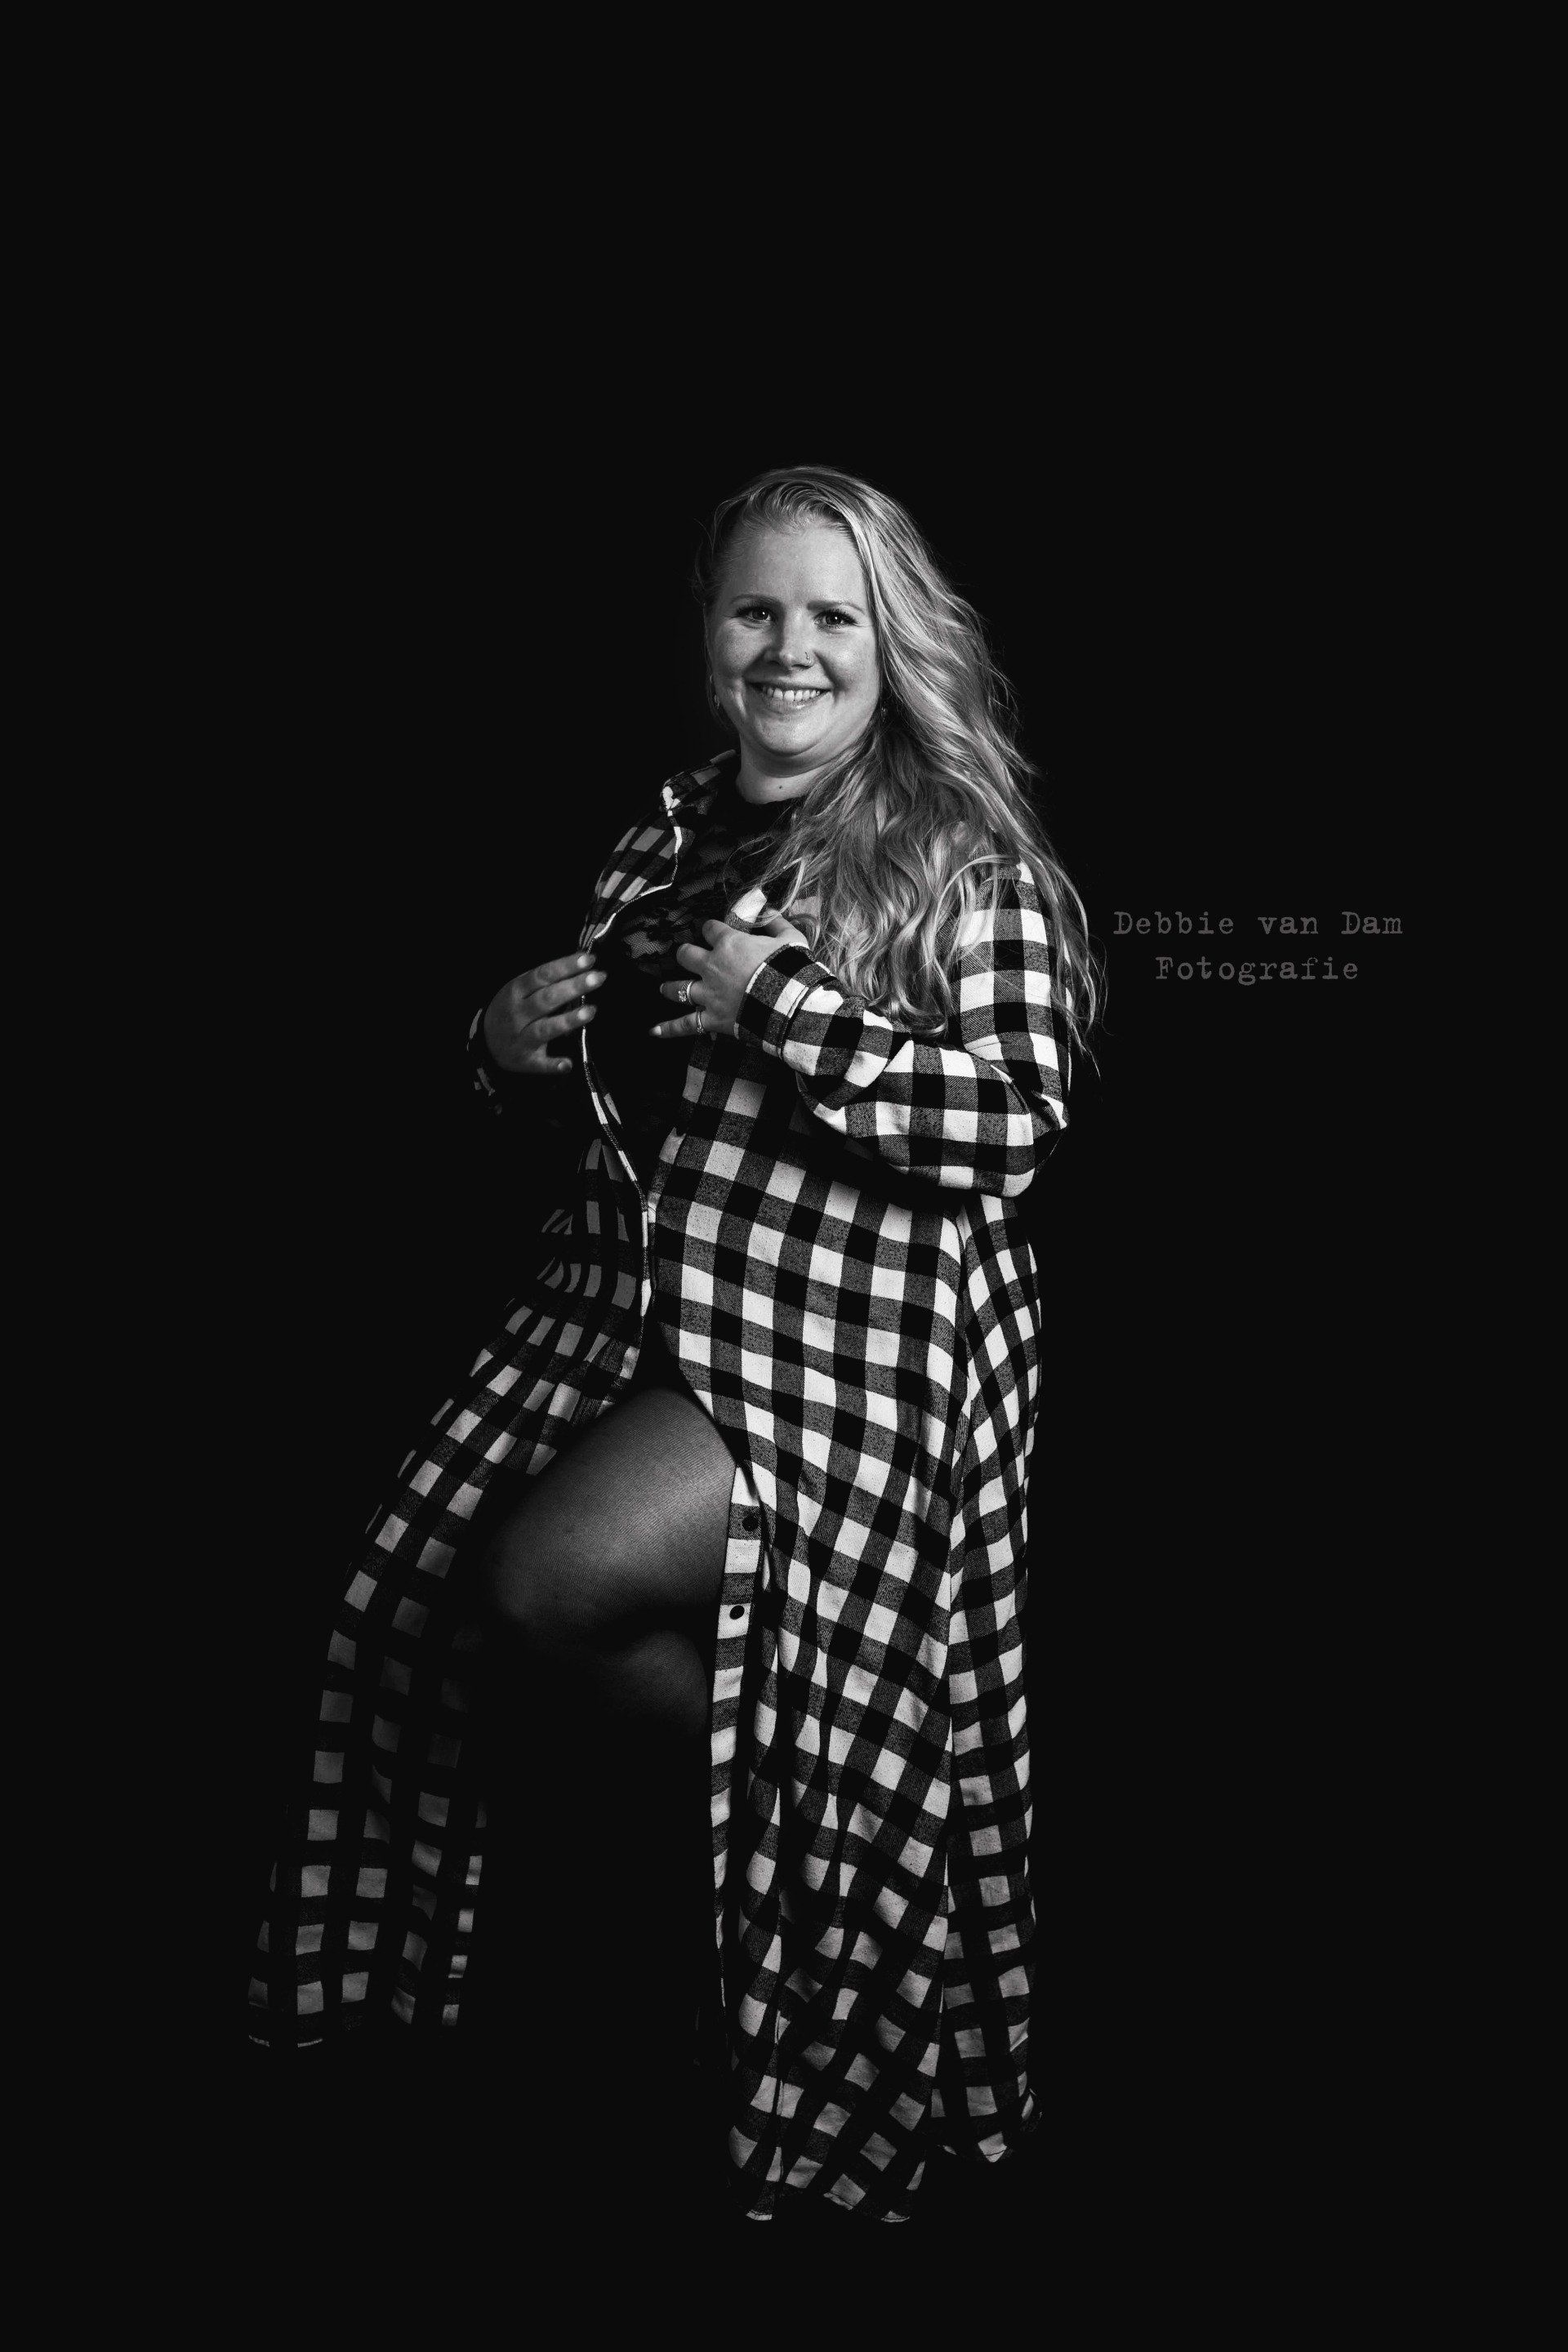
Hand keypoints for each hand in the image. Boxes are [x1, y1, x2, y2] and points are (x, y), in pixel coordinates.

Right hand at [483, 949, 604, 1075]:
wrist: (487, 1041)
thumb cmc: (511, 1009)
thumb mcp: (519, 990)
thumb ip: (544, 980)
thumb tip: (580, 965)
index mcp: (516, 991)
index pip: (542, 975)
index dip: (566, 966)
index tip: (588, 959)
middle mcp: (517, 1014)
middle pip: (547, 999)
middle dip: (574, 987)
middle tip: (599, 977)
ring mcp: (520, 1038)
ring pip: (545, 1029)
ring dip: (568, 1020)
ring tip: (591, 1011)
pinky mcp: (526, 1060)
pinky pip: (540, 1064)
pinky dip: (553, 1064)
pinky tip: (568, 1063)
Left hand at [652, 906, 809, 1040]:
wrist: (791, 1003)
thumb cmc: (791, 969)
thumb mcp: (790, 939)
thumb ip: (775, 921)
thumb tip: (768, 908)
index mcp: (729, 944)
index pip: (710, 928)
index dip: (710, 929)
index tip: (712, 931)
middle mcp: (712, 967)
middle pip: (686, 955)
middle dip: (685, 954)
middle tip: (687, 956)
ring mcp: (709, 994)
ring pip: (679, 987)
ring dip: (670, 987)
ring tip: (663, 988)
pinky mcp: (712, 1018)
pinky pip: (686, 1024)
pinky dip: (670, 1028)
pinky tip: (654, 1031)